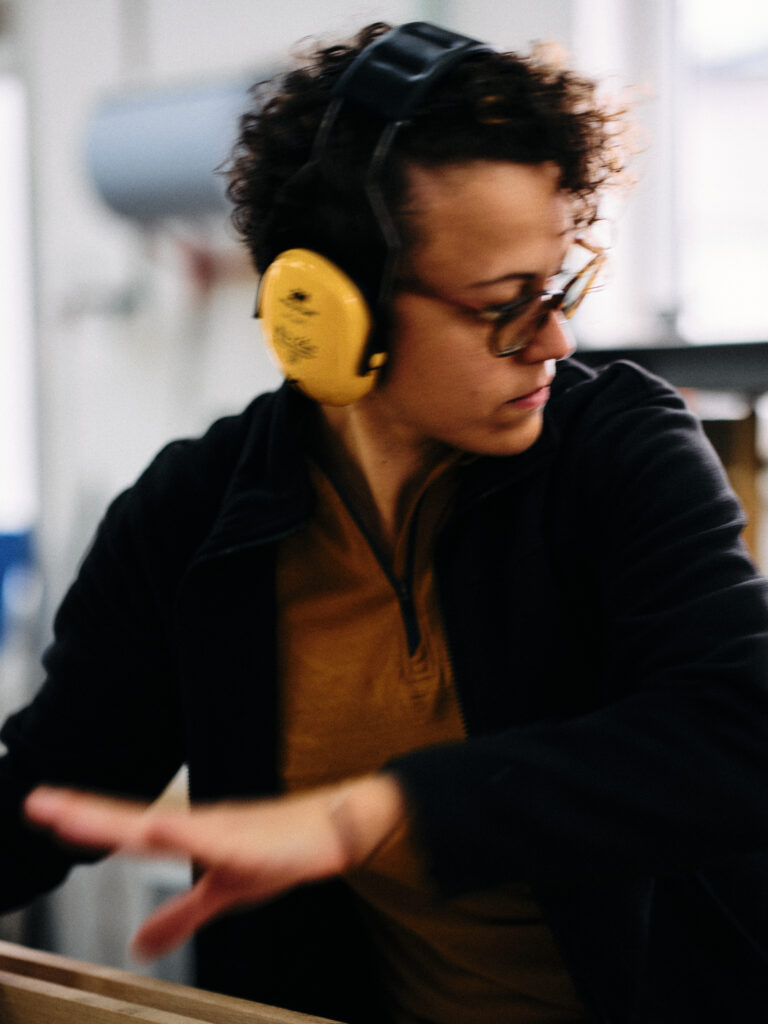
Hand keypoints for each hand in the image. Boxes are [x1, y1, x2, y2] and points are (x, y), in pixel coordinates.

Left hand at [24, 774, 405, 959]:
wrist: (338, 826)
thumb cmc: (282, 850)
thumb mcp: (225, 892)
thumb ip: (180, 915)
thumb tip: (136, 946)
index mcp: (192, 835)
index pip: (129, 830)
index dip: (86, 821)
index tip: (42, 807)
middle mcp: (202, 826)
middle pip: (135, 823)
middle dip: (87, 816)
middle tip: (39, 803)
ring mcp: (229, 831)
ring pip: (168, 826)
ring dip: (123, 822)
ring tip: (78, 818)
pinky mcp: (259, 844)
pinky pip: (219, 842)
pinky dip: (188, 834)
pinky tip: (162, 827)